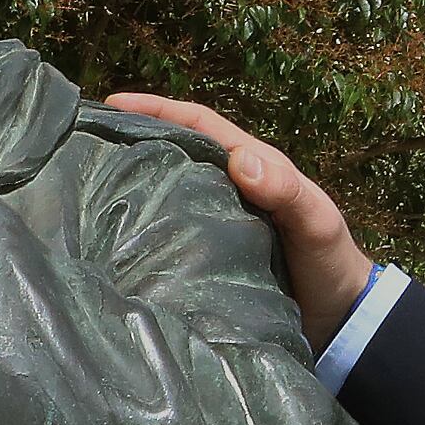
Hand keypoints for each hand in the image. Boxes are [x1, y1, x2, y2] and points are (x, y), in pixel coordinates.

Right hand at [105, 94, 377, 350]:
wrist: (341, 320)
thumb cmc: (331, 263)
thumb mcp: (317, 222)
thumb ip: (287, 192)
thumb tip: (243, 161)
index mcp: (254, 166)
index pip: (199, 124)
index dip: (158, 109)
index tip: (113, 104)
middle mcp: (230, 188)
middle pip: (175, 152)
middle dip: (133, 139)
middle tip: (83, 141)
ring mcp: (217, 221)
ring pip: (168, 190)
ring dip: (133, 182)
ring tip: (85, 184)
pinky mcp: (209, 256)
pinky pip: (170, 232)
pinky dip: (143, 228)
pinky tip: (112, 238)